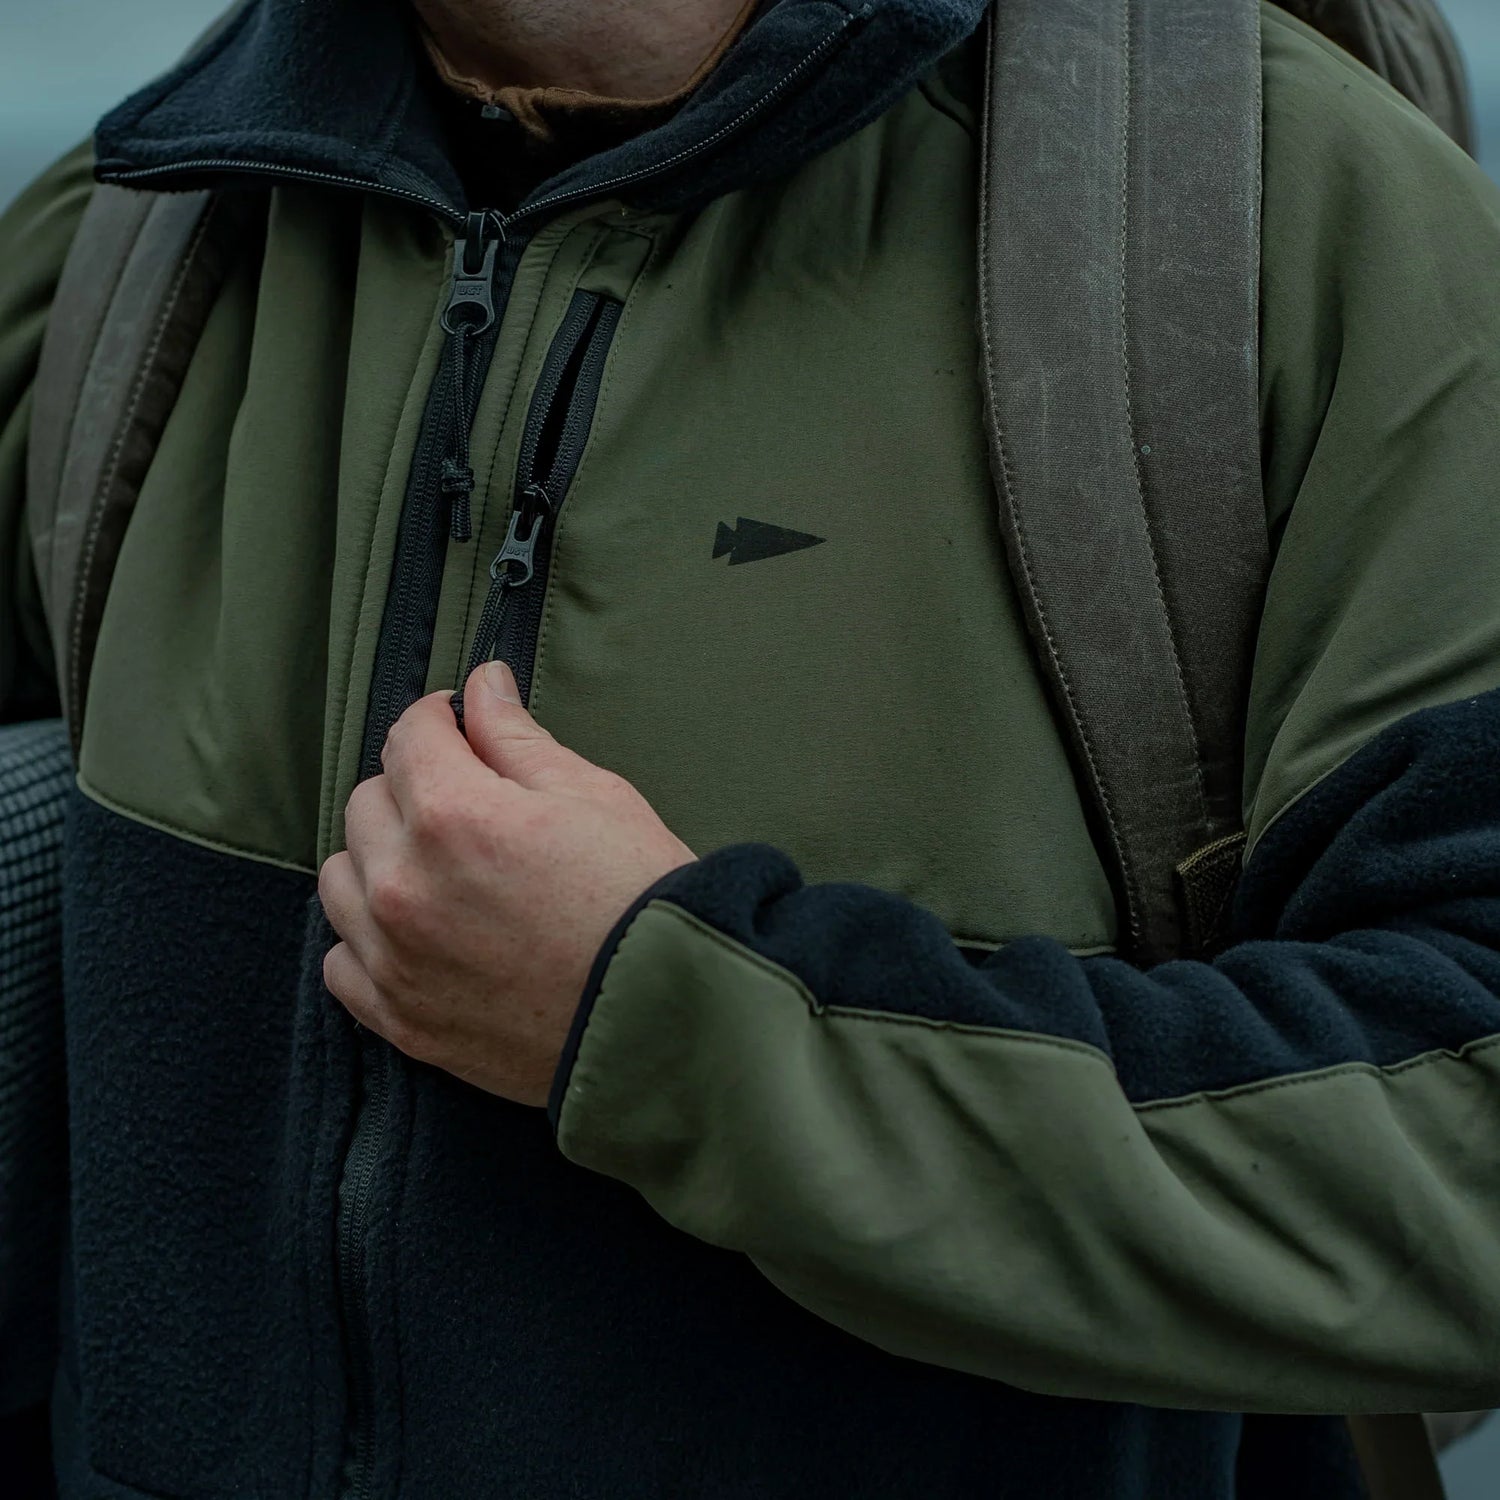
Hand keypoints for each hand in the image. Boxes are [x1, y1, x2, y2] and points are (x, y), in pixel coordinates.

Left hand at [318, 661, 695, 1105]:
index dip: (440, 721)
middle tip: (470, 803)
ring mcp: (394, 956)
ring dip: (381, 860)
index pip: (408, 736)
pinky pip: (342, 960)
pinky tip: (418, 932)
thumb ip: (517, 737)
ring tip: (440, 870)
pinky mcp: (399, 1017)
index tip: (461, 729)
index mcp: (453, 814)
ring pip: (341, 877)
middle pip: (368, 802)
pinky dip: (368, 938)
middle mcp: (404, 883)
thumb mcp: (593, 796)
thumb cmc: (641, 898)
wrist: (666, 1017)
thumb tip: (482, 685)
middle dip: (413, 788)